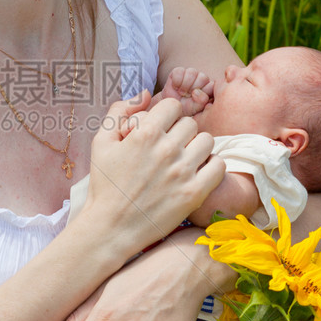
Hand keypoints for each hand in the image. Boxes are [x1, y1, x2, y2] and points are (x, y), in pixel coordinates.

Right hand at [82, 92, 223, 255]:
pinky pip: (219, 165)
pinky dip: (211, 166)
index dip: (167, 115)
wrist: (111, 227)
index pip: (173, 106)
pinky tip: (197, 173)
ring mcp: (182, 172)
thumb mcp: (101, 142)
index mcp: (145, 133)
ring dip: (197, 148)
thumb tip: (145, 93)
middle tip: (171, 148)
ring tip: (185, 160)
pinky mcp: (194, 193)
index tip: (162, 129)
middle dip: (181, 132)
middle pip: (190, 123)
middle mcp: (166, 149)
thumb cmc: (105, 184)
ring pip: (207, 140)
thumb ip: (120, 111)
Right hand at [160, 67, 214, 116]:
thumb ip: (201, 101)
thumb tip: (197, 92)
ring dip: (185, 85)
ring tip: (181, 93)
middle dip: (193, 88)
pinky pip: (179, 71)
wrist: (171, 106)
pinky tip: (175, 87)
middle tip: (187, 96)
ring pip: (192, 72)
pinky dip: (176, 81)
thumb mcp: (195, 108)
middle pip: (203, 77)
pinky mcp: (178, 71)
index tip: (196, 100)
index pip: (212, 85)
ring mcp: (190, 73)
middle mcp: (201, 79)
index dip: (204, 92)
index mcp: (208, 88)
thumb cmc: (186, 108)